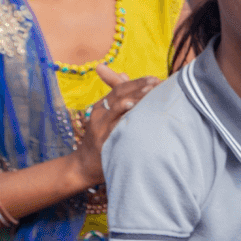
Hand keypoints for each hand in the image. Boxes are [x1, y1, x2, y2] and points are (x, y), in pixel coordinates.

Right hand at [80, 66, 160, 183]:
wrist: (84, 166)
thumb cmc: (100, 140)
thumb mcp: (105, 116)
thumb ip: (116, 96)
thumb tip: (124, 74)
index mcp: (102, 106)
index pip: (120, 88)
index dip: (137, 82)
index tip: (155, 78)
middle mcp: (99, 114)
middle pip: (119, 94)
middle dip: (139, 86)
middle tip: (157, 82)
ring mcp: (100, 127)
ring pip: (117, 107)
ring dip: (134, 97)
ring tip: (149, 90)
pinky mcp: (103, 140)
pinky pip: (114, 126)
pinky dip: (124, 117)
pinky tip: (133, 109)